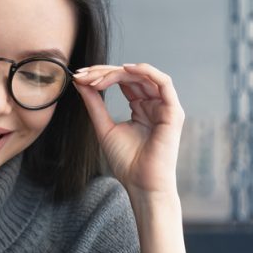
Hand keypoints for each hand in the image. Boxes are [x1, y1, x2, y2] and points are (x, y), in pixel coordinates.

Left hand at [72, 63, 184, 198]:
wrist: (142, 184)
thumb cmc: (127, 162)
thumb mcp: (104, 127)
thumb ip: (94, 104)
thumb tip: (81, 82)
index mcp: (141, 108)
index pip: (123, 82)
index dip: (101, 75)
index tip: (79, 77)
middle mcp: (154, 104)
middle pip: (131, 76)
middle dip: (105, 72)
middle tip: (83, 75)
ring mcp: (164, 106)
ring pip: (143, 76)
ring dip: (118, 72)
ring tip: (96, 78)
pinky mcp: (173, 111)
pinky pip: (163, 82)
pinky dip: (145, 71)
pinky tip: (124, 69)